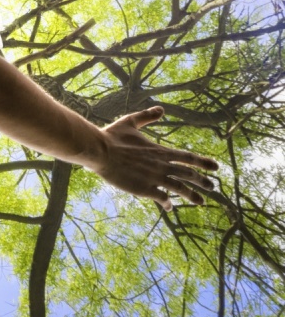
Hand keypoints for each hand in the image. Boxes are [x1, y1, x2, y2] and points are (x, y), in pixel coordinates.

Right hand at [88, 106, 219, 210]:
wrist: (100, 151)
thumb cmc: (112, 136)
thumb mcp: (130, 122)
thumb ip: (146, 116)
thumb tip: (161, 109)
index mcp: (160, 150)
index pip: (187, 157)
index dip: (203, 162)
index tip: (216, 167)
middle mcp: (161, 165)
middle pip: (188, 174)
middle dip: (203, 181)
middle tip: (212, 187)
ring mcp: (155, 178)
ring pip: (180, 188)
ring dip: (192, 195)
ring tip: (201, 201)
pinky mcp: (145, 189)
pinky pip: (163, 198)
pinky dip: (168, 203)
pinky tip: (169, 207)